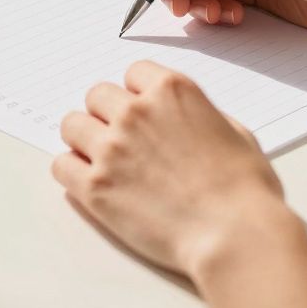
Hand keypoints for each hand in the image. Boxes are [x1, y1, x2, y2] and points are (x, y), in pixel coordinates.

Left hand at [54, 62, 306, 307]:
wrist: (234, 235)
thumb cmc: (245, 190)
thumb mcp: (235, 132)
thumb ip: (200, 115)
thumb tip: (186, 118)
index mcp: (172, 91)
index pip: (134, 73)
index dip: (138, 93)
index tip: (142, 110)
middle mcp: (136, 112)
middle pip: (97, 95)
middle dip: (108, 114)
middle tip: (122, 138)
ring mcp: (112, 148)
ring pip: (72, 126)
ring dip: (85, 140)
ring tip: (102, 160)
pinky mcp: (95, 187)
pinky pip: (61, 165)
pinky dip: (72, 172)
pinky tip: (90, 182)